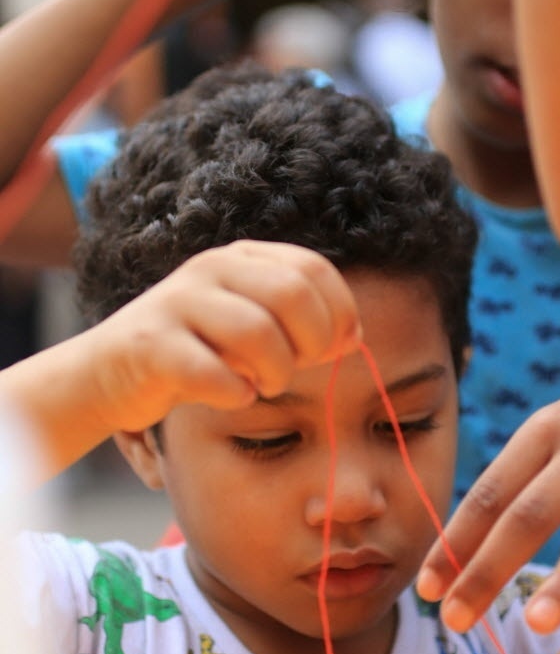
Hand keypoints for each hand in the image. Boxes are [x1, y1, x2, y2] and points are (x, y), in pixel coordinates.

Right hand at [87, 240, 359, 433]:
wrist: (111, 374)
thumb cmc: (196, 352)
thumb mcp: (251, 326)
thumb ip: (300, 323)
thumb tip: (354, 337)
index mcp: (241, 258)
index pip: (314, 270)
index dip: (339, 313)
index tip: (338, 348)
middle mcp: (210, 269)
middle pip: (292, 294)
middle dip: (311, 343)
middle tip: (299, 369)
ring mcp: (177, 303)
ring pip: (257, 333)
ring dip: (276, 373)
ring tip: (266, 385)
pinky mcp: (151, 345)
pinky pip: (215, 375)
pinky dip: (235, 394)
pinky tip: (232, 395)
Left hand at [417, 351, 559, 634]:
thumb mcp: (555, 429)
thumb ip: (516, 481)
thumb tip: (457, 547)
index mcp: (544, 432)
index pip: (489, 493)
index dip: (455, 542)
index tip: (425, 590)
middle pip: (531, 514)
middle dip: (489, 569)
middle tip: (455, 620)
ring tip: (536, 625)